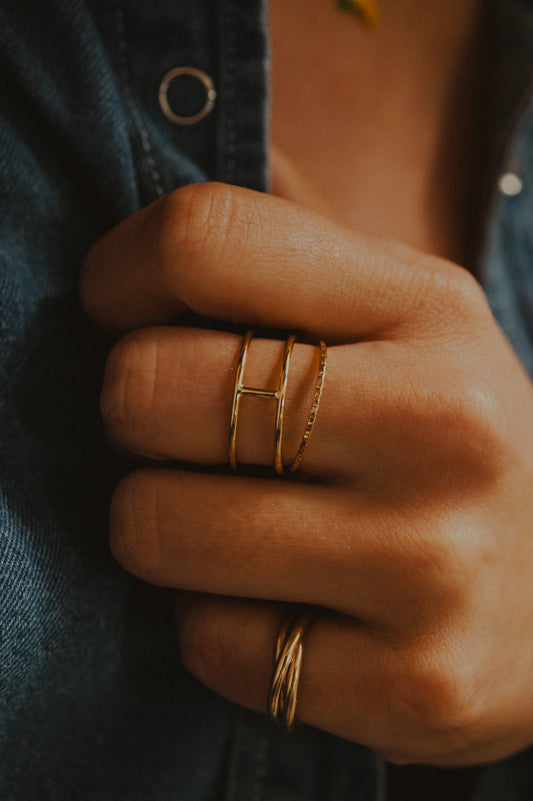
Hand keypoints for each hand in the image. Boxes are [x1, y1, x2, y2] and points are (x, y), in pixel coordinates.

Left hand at [81, 182, 532, 765]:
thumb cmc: (451, 441)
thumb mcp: (408, 323)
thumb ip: (291, 260)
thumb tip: (163, 225)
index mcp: (428, 308)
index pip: (201, 240)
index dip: (120, 274)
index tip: (122, 307)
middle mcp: (445, 427)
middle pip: (145, 388)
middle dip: (132, 414)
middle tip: (182, 433)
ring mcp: (433, 565)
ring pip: (155, 527)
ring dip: (160, 526)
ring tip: (228, 521)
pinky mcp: (414, 684)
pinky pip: (209, 643)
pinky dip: (216, 626)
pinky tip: (284, 607)